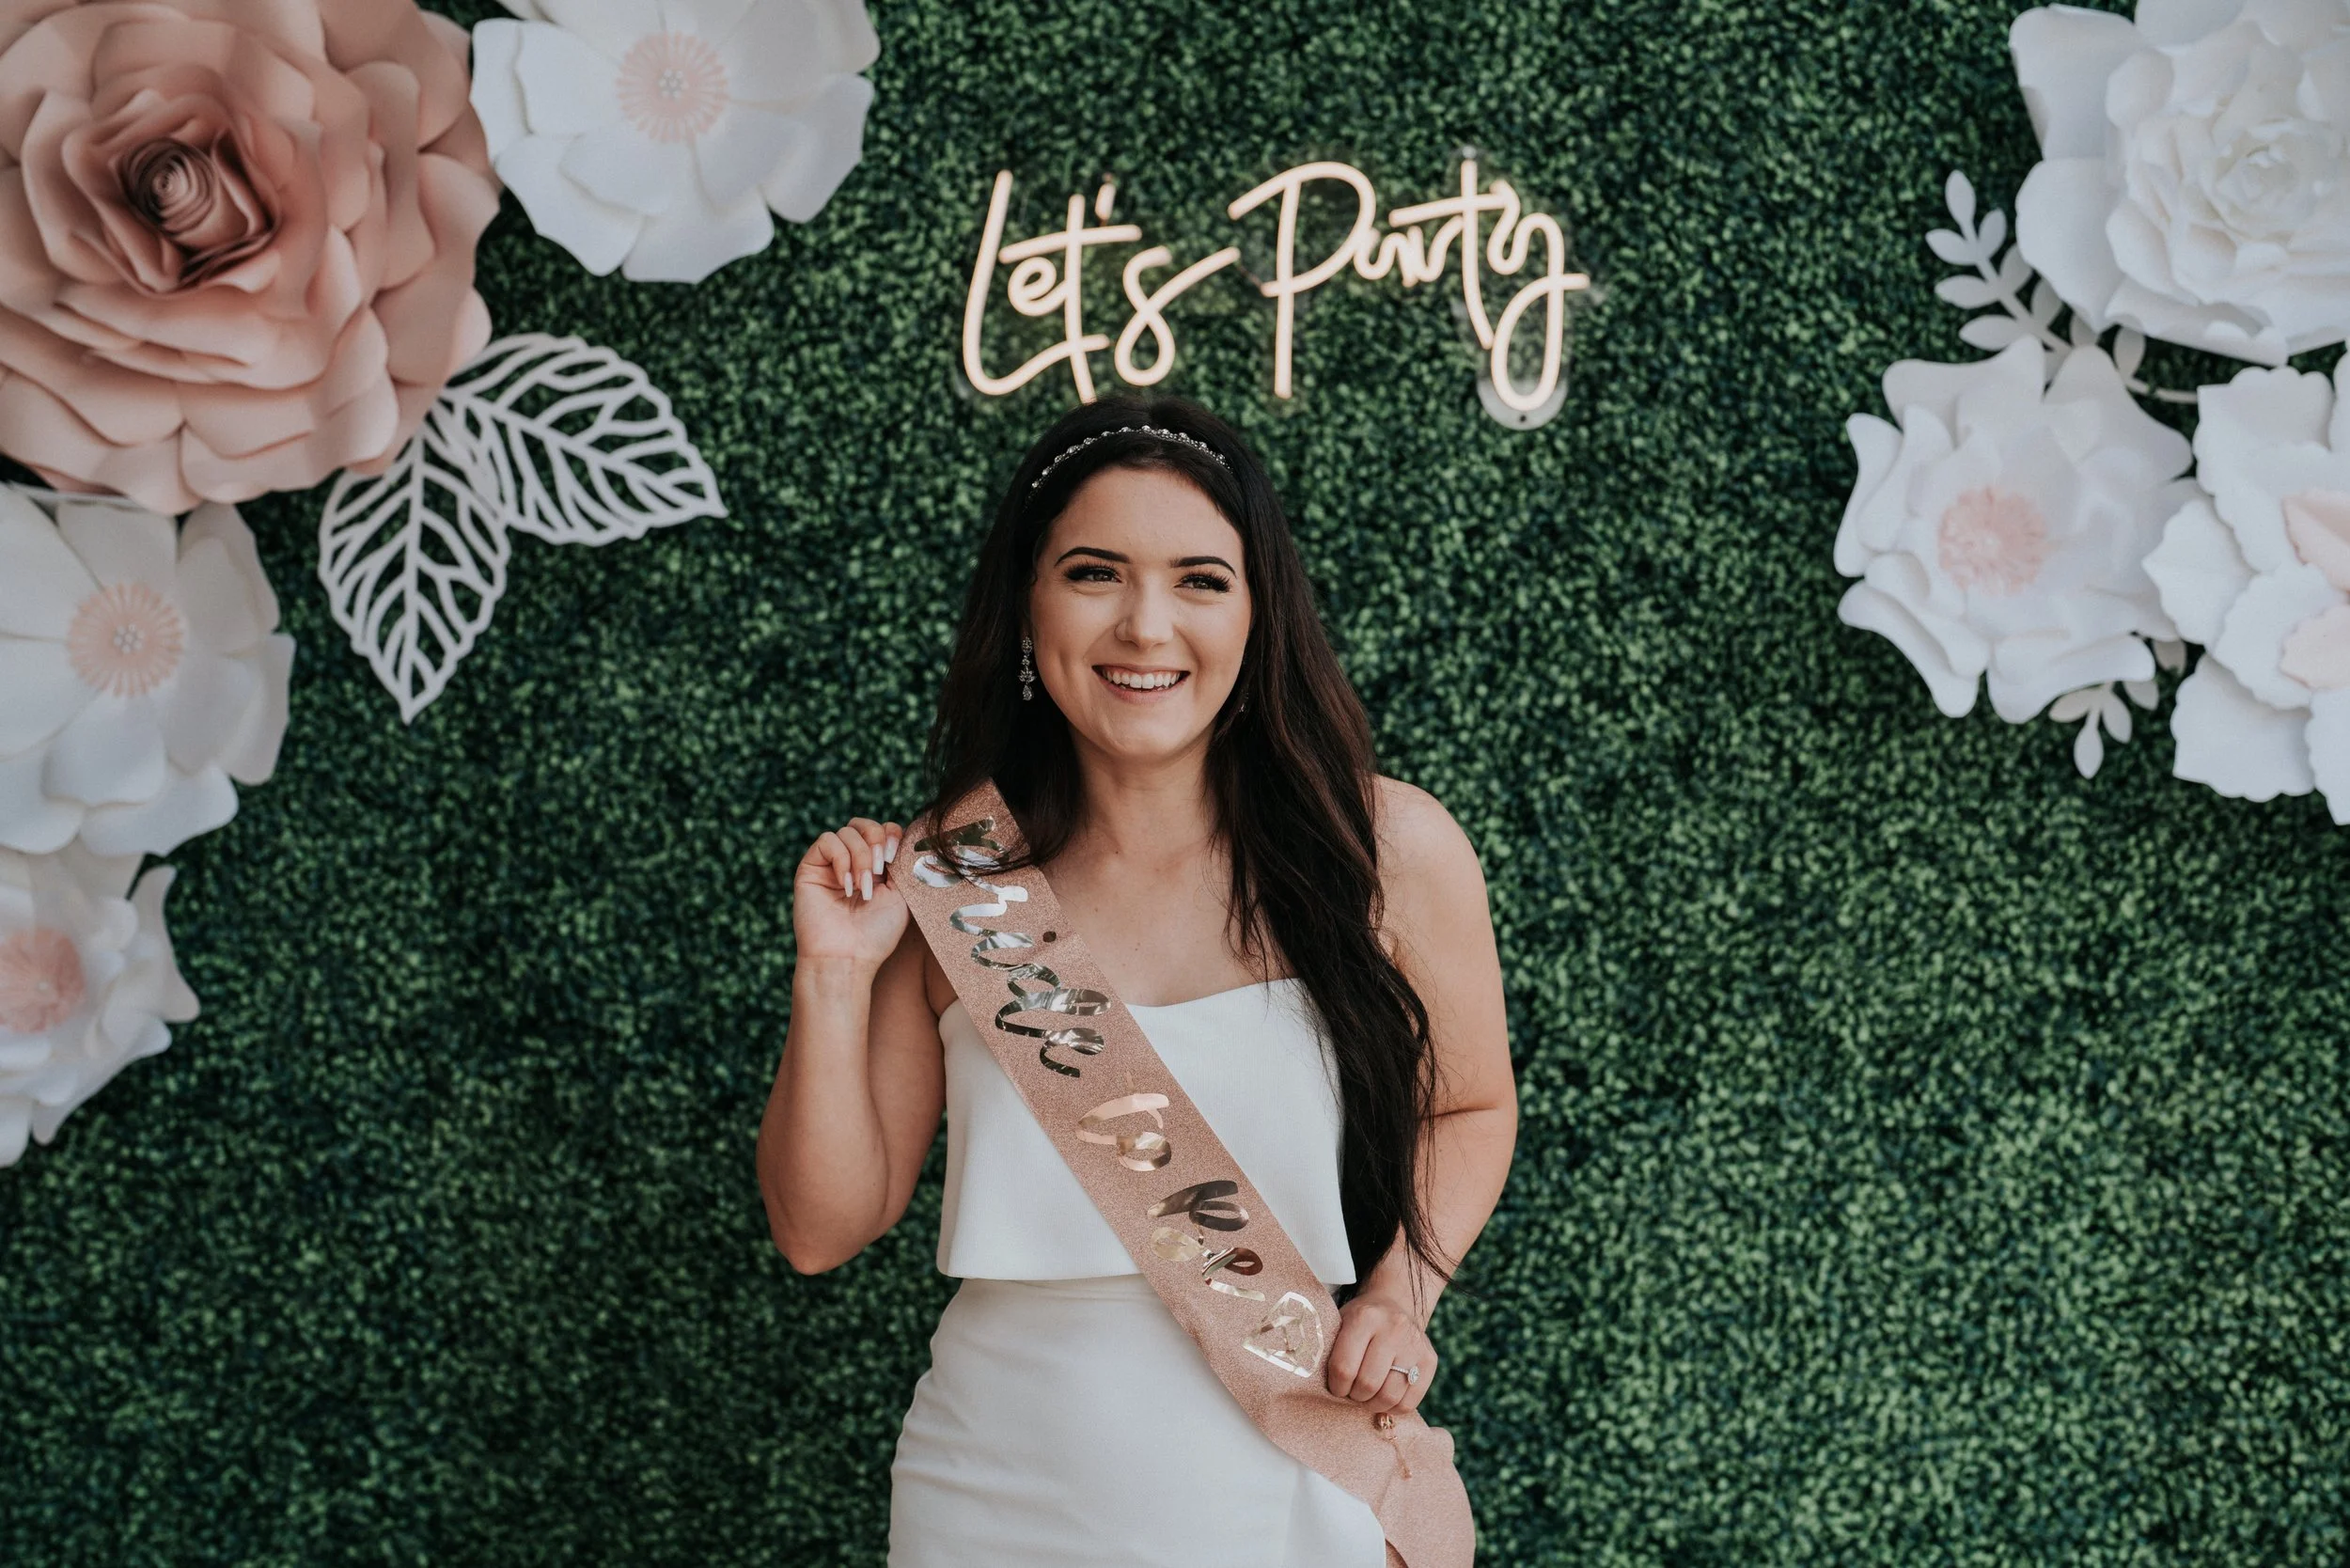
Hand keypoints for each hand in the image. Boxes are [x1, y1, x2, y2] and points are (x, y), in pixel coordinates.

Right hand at [793, 817, 907, 968]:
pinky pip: (826, 841)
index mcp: (875, 868)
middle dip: (876, 840)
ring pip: (846, 831)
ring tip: (862, 888)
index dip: (890, 834)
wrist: (848, 957)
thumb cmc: (876, 933)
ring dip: (860, 856)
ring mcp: (830, 865)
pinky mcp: (810, 868)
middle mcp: (851, 863)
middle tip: (880, 869)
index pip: (882, 830)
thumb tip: (898, 833)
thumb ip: (901, 861)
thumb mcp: (902, 893)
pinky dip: (841, 859)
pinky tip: (846, 885)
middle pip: (863, 824)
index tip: (894, 856)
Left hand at [1326, 1291, 1436, 1416]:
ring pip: (1390, 1396)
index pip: (1344, 1367)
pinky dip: (1393, 1408)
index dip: (1336, 1386)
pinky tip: (1384, 1397)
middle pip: (1368, 1384)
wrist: (1394, 1304)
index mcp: (1364, 1317)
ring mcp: (1415, 1344)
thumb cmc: (1358, 1322)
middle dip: (1355, 1396)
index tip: (1336, 1386)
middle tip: (1352, 1392)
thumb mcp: (1339, 1323)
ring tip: (1367, 1396)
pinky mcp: (1430, 1360)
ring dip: (1373, 1404)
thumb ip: (1327, 1349)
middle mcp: (1393, 1328)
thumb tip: (1312, 1384)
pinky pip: (1410, 1401)